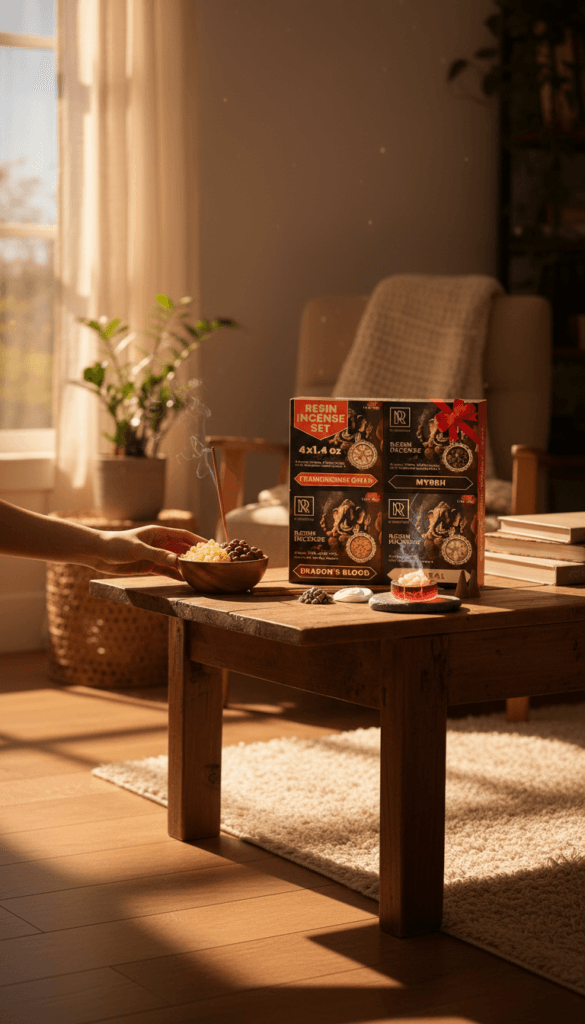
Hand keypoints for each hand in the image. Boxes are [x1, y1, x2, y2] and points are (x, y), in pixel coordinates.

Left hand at [86, 525, 206, 580]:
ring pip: (175, 561)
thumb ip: (157, 555)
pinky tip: (184, 580)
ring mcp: (154, 555)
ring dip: (185, 566)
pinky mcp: (148, 566)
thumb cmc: (116, 545)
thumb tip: (177, 561)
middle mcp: (159, 543)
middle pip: (181, 549)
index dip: (197, 541)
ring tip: (198, 574)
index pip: (183, 535)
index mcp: (158, 533)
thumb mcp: (138, 549)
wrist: (98, 554)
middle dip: (194, 555)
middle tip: (208, 563)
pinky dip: (175, 575)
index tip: (210, 547)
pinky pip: (166, 571)